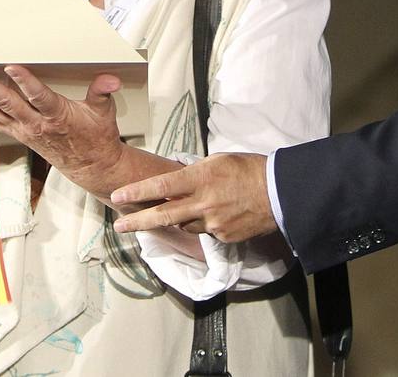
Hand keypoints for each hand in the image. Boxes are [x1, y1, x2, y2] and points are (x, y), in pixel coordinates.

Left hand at [0, 64, 124, 191]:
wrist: (91, 166)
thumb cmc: (97, 136)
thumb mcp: (104, 113)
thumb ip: (102, 93)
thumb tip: (110, 79)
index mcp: (57, 116)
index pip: (40, 97)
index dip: (26, 82)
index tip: (12, 67)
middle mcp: (36, 124)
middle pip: (7, 103)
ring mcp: (24, 130)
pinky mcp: (18, 134)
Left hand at [110, 152, 275, 243]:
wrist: (279, 193)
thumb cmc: (249, 169)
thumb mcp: (218, 160)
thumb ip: (194, 172)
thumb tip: (177, 180)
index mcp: (200, 178)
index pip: (160, 186)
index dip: (136, 192)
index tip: (118, 196)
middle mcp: (203, 202)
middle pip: (162, 215)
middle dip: (137, 221)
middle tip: (119, 226)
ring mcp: (213, 223)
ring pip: (184, 225)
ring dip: (178, 219)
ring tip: (192, 207)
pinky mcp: (223, 237)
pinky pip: (205, 232)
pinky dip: (204, 224)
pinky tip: (218, 213)